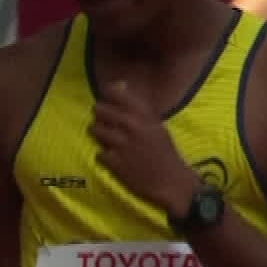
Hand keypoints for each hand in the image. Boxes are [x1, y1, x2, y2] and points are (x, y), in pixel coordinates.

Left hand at [90, 81, 194, 216]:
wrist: (171, 181)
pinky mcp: (114, 162)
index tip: (109, 101)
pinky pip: (98, 152)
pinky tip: (114, 158)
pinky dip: (104, 156)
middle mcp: (131, 126)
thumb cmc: (164, 152)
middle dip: (101, 116)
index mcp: (144, 115)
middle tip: (107, 124)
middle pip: (98, 110)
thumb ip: (137, 106)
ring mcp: (121, 144)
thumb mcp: (156, 125)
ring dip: (99, 135)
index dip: (107, 95)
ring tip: (110, 141)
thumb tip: (119, 84)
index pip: (115, 93)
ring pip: (94, 129)